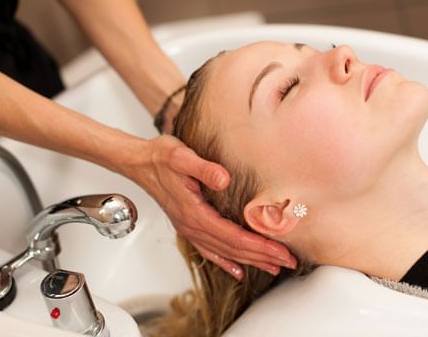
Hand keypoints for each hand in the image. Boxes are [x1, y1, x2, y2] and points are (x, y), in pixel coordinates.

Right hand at [134, 135, 296, 279]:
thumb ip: (203, 168)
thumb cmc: (160, 157)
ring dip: (250, 261)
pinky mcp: (188, 225)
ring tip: (273, 268)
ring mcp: (189, 228)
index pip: (233, 236)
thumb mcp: (181, 156)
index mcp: (193, 212)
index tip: (281, 251)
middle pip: (232, 249)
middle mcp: (191, 226)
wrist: (139, 162)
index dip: (258, 246)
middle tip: (288, 262)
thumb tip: (224, 180)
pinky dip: (226, 262)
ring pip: (224, 252)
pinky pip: (209, 250)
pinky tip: (237, 270)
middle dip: (262, 257)